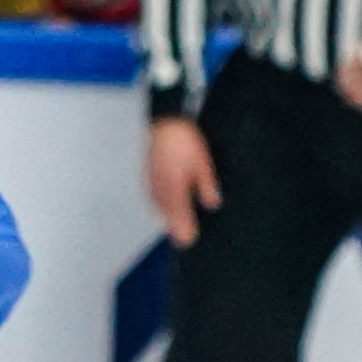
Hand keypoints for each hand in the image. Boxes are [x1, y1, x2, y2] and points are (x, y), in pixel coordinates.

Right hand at [142, 113, 219, 246]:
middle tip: (188, 239)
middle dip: (179, 228)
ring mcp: (152, 186)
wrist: (164, 121)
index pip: (179, 220)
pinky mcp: (149, 179)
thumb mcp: (202, 162)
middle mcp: (160, 191)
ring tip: (182, 225)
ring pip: (161, 210)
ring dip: (171, 217)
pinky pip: (156, 200)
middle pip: (168, 219)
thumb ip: (207, 185)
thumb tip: (213, 205)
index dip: (185, 233)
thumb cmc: (184, 139)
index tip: (191, 241)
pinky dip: (164, 206)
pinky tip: (170, 206)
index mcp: (174, 189)